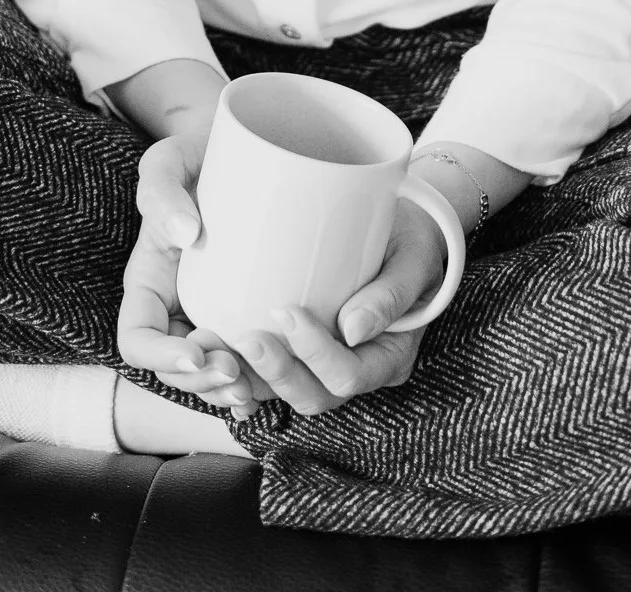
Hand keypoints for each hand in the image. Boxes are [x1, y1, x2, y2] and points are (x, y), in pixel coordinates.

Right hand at [115, 128, 263, 416]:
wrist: (241, 149)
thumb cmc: (196, 154)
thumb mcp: (169, 160)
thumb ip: (162, 190)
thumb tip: (184, 234)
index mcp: (149, 282)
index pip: (137, 338)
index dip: (161, 356)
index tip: (198, 349)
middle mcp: (176, 307)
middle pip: (175, 368)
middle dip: (201, 381)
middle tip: (237, 373)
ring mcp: (210, 314)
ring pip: (209, 375)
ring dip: (227, 391)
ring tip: (256, 385)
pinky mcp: (244, 313)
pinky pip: (244, 360)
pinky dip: (254, 384)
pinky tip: (273, 390)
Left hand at [231, 194, 448, 415]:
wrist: (401, 236)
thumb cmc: (410, 243)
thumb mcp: (412, 259)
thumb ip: (391, 295)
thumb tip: (354, 330)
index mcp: (388, 357)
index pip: (348, 375)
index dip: (316, 353)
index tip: (288, 312)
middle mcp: (357, 371)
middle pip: (314, 395)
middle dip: (277, 372)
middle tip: (247, 336)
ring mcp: (327, 368)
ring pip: (286, 393)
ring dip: (251, 377)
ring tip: (220, 348)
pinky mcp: (303, 355)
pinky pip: (271, 378)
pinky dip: (244, 374)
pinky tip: (218, 358)